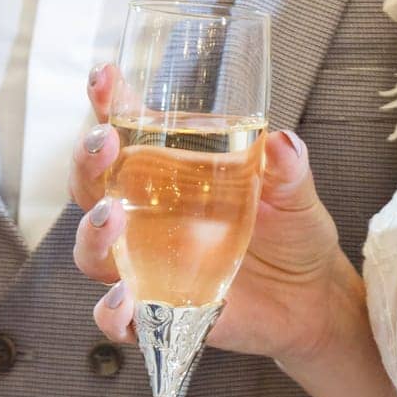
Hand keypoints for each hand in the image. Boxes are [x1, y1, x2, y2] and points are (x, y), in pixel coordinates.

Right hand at [70, 68, 347, 369]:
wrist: (308, 300)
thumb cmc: (292, 235)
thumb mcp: (295, 195)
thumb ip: (287, 169)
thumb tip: (282, 142)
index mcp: (169, 175)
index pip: (125, 133)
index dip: (107, 104)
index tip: (104, 79)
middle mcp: (146, 218)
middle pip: (90, 187)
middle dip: (87, 162)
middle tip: (105, 144)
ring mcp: (145, 266)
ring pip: (92, 250)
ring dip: (92, 233)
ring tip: (110, 217)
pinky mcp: (156, 314)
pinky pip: (117, 318)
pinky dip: (111, 312)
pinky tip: (125, 301)